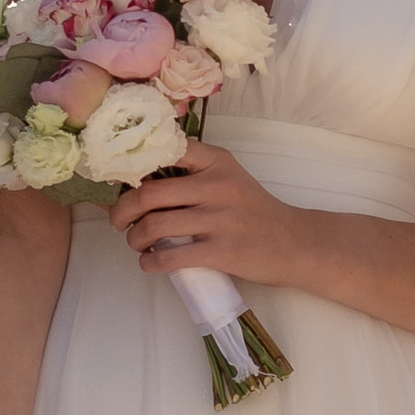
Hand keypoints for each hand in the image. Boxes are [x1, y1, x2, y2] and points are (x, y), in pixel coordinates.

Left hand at [110, 139, 302, 281]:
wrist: (296, 243)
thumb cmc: (256, 212)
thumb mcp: (230, 178)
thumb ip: (195, 174)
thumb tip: (141, 183)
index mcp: (217, 162)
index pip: (165, 151)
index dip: (134, 165)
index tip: (120, 179)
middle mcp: (217, 185)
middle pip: (149, 193)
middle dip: (122, 210)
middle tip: (118, 220)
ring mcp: (220, 219)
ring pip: (154, 226)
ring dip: (134, 239)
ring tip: (136, 243)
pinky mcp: (222, 252)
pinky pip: (170, 258)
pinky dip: (150, 263)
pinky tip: (149, 263)